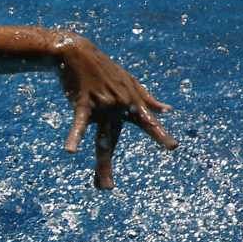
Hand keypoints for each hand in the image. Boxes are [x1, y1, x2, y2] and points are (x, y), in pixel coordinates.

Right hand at [55, 36, 176, 188]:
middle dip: (110, 165)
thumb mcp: (128, 81)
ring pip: (101, 140)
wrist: (76, 52)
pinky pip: (79, 124)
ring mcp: (102, 105)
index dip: (159, 134)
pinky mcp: (83, 103)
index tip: (172, 147)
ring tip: (103, 186)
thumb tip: (167, 110)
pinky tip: (70, 150)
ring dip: (102, 166)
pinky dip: (74, 136)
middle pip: (114, 141)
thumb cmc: (102, 69)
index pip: (147, 122)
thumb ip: (147, 98)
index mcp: (131, 102)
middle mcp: (119, 106)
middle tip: (110, 188)